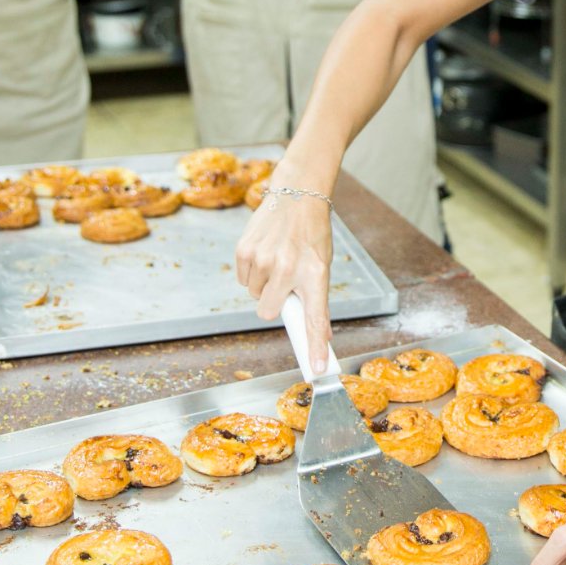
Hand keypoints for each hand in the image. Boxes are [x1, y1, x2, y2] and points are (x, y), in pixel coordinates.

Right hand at [235, 188, 334, 367]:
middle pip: (268, 311)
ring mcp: (263, 260)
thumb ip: (318, 301)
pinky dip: (252, 272)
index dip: (315, 347)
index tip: (318, 369)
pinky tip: (264, 252)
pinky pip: (243, 280)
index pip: (315, 319)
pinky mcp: (244, 251)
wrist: (297, 195)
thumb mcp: (322, 264)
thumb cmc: (312, 233)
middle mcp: (288, 268)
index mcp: (314, 273)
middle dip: (274, 302)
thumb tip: (321, 337)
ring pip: (255, 295)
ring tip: (277, 259)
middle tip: (284, 282)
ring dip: (263, 284)